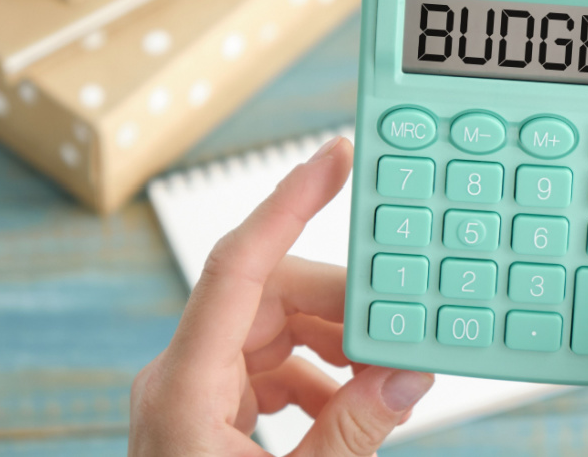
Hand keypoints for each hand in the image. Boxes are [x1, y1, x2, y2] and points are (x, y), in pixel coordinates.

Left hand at [129, 137, 433, 455]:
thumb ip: (352, 430)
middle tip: (400, 329)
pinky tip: (351, 406)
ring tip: (383, 379)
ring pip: (275, 330)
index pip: (235, 265)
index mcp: (183, 388)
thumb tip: (407, 373)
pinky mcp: (208, 409)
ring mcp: (192, 391)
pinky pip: (271, 365)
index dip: (287, 204)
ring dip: (336, 347)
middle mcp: (180, 375)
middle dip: (341, 308)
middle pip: (268, 298)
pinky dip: (318, 376)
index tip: (333, 158)